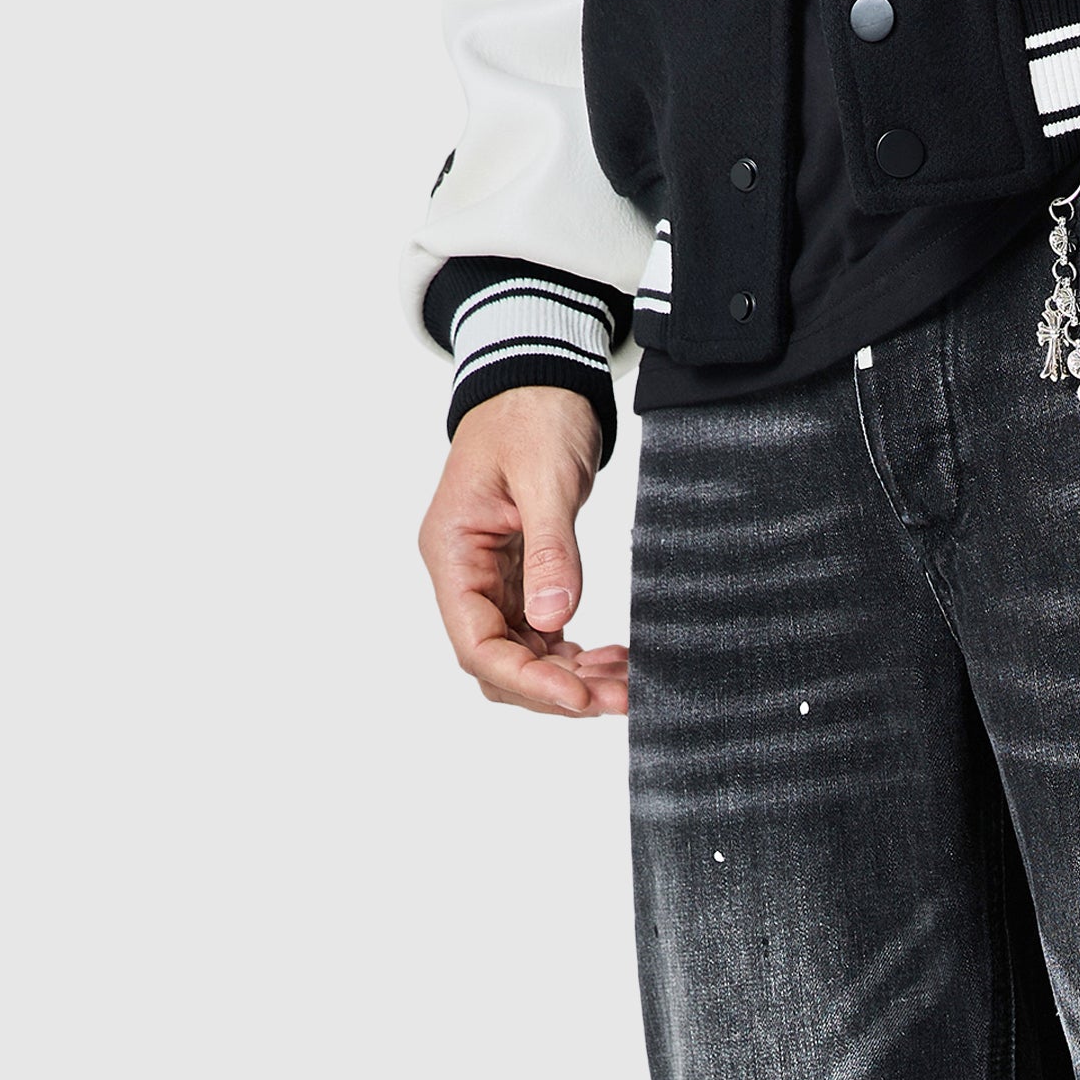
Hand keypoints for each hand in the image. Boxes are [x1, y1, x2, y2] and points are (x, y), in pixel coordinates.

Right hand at [417, 387, 627, 718]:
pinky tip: (614, 659)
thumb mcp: (544, 478)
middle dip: (556, 688)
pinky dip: (576, 654)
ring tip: (627, 684)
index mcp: (453, 552)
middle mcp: (465, 574)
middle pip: (498, 662)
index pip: (476, 643)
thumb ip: (550, 550)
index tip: (579, 698)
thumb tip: (556, 620)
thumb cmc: (531, 415)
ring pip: (523, 655)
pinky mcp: (520, 576)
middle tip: (621, 699)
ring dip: (572, 678)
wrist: (539, 381)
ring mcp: (491, 579)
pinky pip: (542, 635)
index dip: (526, 679)